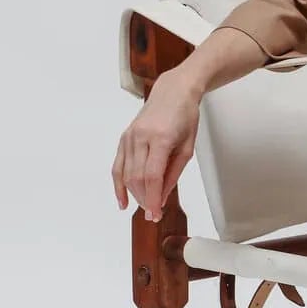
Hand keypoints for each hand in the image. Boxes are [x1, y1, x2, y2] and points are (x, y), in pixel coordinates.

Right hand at [112, 76, 200, 221]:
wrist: (173, 92)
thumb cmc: (185, 118)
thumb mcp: (187, 147)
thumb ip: (174, 172)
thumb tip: (163, 195)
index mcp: (160, 138)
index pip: (152, 176)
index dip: (153, 198)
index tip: (156, 214)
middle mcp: (141, 137)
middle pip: (137, 177)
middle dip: (145, 199)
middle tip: (153, 214)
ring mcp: (130, 137)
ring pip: (127, 174)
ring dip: (134, 194)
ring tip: (145, 207)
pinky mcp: (124, 137)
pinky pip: (118, 165)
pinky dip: (119, 184)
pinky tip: (123, 200)